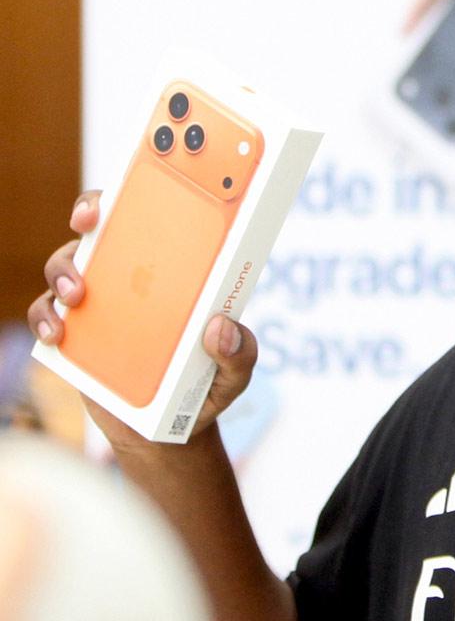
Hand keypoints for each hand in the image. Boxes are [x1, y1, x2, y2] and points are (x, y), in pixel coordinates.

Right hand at [26, 191, 258, 451]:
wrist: (166, 432)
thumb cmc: (204, 387)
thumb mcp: (235, 374)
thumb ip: (240, 353)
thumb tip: (221, 328)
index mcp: (173, 272)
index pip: (153, 219)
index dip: (139, 194)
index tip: (134, 188)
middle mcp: (131, 278)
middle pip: (100, 229)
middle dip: (89, 212)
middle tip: (88, 225)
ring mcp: (98, 304)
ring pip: (65, 267)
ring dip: (64, 272)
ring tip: (78, 297)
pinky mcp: (74, 334)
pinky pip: (48, 314)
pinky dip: (47, 318)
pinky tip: (57, 335)